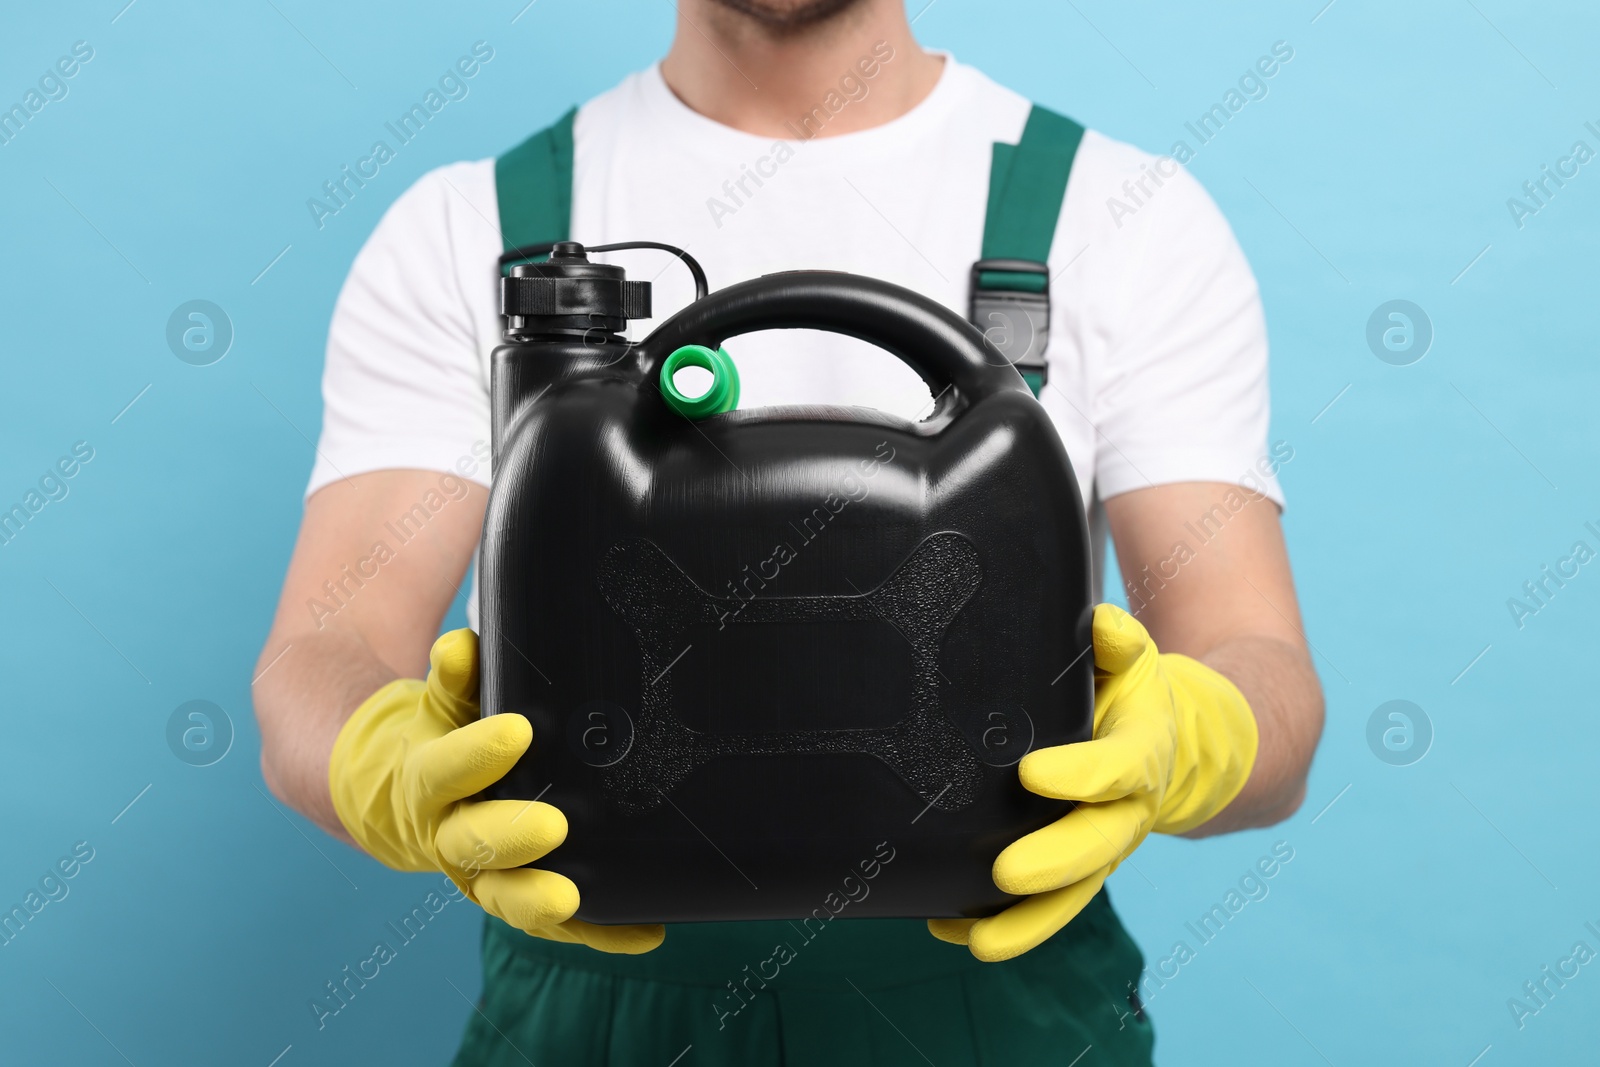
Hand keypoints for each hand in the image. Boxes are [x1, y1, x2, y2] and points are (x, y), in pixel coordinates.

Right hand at [328, 629, 662, 953]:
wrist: (405, 795)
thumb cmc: (441, 737)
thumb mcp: (441, 705)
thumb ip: (454, 679)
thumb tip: (461, 646)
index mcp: (426, 783)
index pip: (443, 770)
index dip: (475, 755)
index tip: (515, 732)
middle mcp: (448, 835)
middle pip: (472, 844)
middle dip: (511, 837)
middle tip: (553, 826)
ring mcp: (479, 875)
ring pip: (502, 896)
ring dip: (536, 900)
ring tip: (571, 897)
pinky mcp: (514, 897)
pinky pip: (556, 923)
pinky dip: (598, 931)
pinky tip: (645, 933)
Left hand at [929, 604, 1257, 960]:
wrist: (1173, 742)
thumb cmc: (1132, 693)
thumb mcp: (1133, 658)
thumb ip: (1118, 641)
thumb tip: (1099, 625)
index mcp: (1142, 753)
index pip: (1117, 768)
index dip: (1081, 774)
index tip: (1031, 773)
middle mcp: (1127, 810)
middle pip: (1097, 845)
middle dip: (1054, 863)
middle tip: (1007, 872)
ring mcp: (1103, 846)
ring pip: (1075, 895)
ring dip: (1028, 923)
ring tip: (980, 943)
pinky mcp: (1077, 869)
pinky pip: (1048, 907)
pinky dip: (1006, 926)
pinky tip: (955, 934)